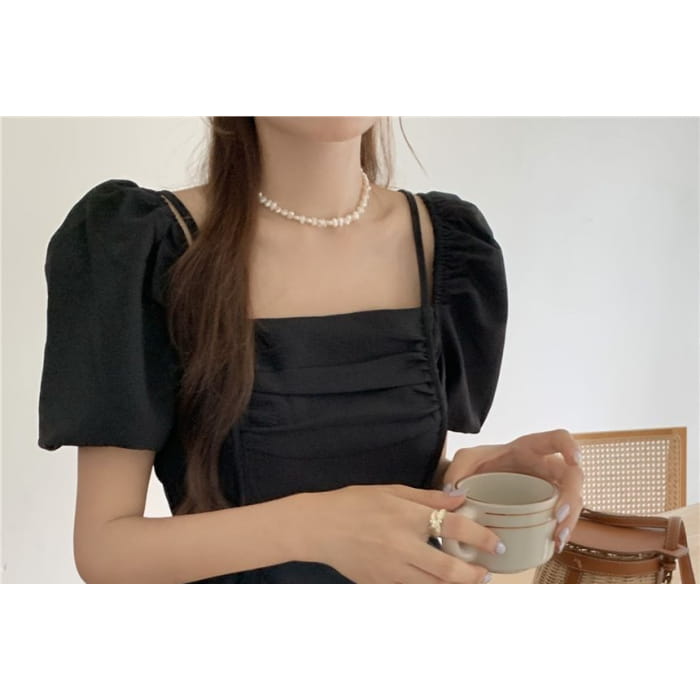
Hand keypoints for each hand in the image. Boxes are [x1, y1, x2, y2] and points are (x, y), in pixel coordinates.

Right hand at [305, 484, 504, 582]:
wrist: (319, 527)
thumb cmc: (354, 503)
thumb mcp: (392, 491)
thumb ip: (428, 497)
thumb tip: (460, 497)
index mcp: (407, 517)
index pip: (453, 527)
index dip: (480, 537)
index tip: (496, 544)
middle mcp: (402, 546)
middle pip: (448, 570)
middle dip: (474, 575)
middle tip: (487, 573)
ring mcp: (390, 571)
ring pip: (433, 589)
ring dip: (456, 589)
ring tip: (469, 584)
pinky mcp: (380, 585)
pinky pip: (411, 595)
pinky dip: (429, 594)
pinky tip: (438, 590)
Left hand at [441, 428, 583, 552]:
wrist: (470, 484)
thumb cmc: (474, 466)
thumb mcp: (463, 460)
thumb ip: (456, 469)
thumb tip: (457, 494)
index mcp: (528, 449)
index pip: (557, 438)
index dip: (570, 446)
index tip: (574, 460)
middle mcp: (544, 467)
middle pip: (572, 476)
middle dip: (570, 495)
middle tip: (558, 515)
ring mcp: (547, 488)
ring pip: (573, 500)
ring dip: (570, 520)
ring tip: (557, 538)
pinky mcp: (545, 508)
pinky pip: (561, 518)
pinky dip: (559, 532)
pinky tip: (553, 545)